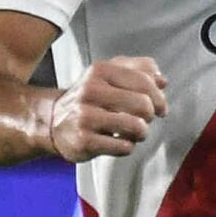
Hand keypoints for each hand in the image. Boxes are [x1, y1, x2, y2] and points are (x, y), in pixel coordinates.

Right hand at [40, 55, 166, 162]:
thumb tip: (162, 80)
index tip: (160, 106)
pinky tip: (120, 141)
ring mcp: (85, 117)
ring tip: (136, 132)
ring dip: (142, 132)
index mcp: (100, 71)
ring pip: (135, 127)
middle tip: (146, 119)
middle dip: (151, 115)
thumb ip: (139, 69)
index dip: (159, 96)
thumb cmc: (89, 97)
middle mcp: (90, 91)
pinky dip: (128, 146)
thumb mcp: (109, 74)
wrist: (53, 121)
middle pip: (142, 105)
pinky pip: (123, 146)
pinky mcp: (83, 142)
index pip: (144, 81)